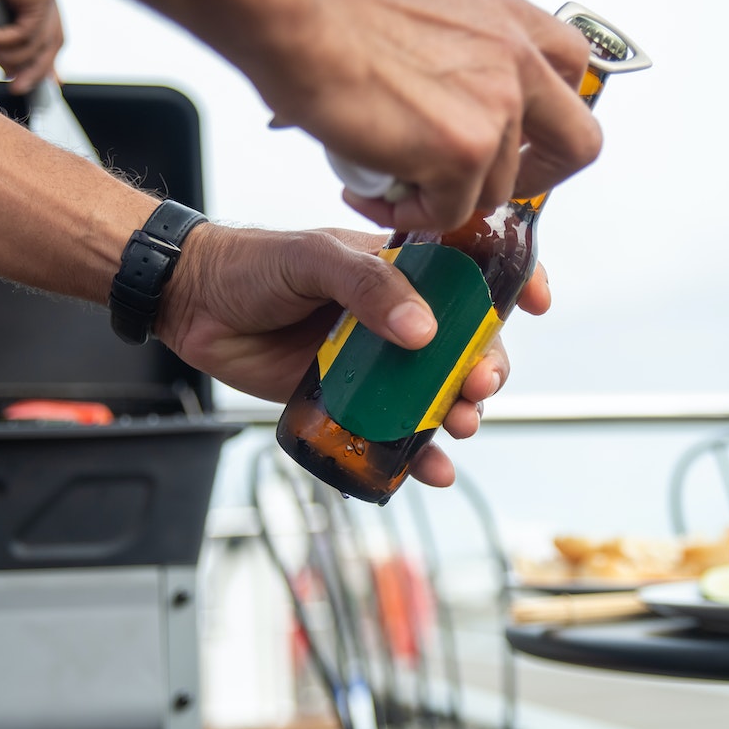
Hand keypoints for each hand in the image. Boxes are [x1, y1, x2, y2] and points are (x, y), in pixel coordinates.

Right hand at [0, 0, 62, 94]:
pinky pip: (29, 31)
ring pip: (40, 41)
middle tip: (18, 86)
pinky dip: (5, 40)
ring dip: (8, 53)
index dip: (45, 62)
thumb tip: (11, 69)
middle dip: (36, 69)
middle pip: (53, 40)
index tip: (41, 84)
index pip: (49, 32)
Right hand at [10, 0, 601, 229]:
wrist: (296, 16)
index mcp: (509, 18)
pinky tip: (371, 190)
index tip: (518, 142)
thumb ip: (461, 51)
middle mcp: (516, 56)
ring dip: (444, 197)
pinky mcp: (463, 152)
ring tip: (389, 179)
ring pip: (496, 190)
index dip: (547, 120)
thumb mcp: (426, 10)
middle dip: (537, 179)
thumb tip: (458, 86)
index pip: (571, 74)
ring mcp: (496, 106)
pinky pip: (449, 213)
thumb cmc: (333, 9)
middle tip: (485, 186)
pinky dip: (410, 215)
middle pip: (578, 143)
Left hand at [157, 225, 550, 486]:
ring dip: (461, 413)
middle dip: (487, 366)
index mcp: (399, 271)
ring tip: (462, 425)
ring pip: (437, 395)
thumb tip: (423, 332)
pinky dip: (419, 456)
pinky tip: (433, 470)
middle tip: (479, 384)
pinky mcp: (349, 402)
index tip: (536, 302)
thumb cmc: (252, 265)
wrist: (192, 305)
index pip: (470, 272)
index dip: (510, 284)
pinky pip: (394, 434)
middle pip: (465, 346)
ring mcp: (376, 363)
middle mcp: (396, 317)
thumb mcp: (312, 258)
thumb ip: (367, 285)